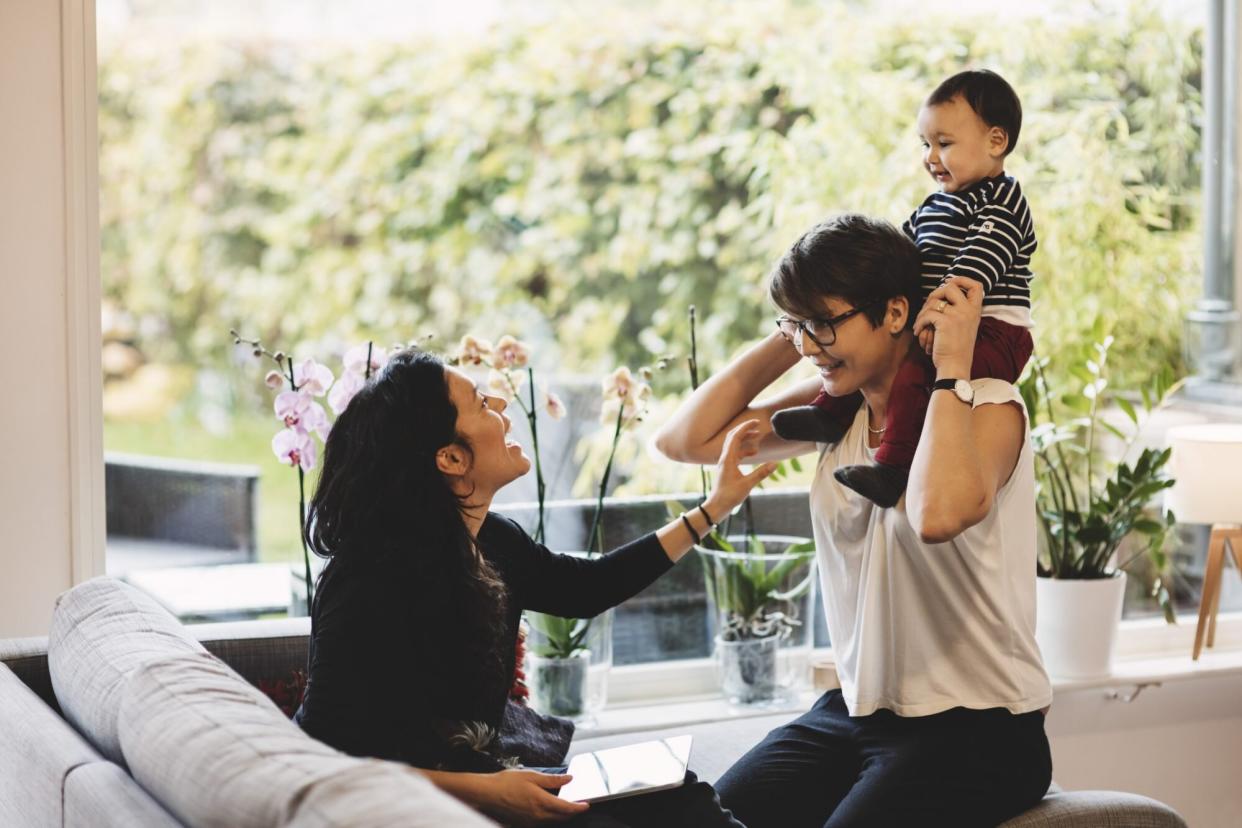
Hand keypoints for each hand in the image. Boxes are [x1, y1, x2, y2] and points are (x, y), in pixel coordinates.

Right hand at [470, 769, 588, 825]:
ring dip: (561, 814)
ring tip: (565, 805)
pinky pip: (542, 821)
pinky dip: (549, 816)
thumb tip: (569, 779)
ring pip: (552, 820)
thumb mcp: (532, 776)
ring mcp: (531, 820)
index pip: (566, 808)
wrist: (487, 793)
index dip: (578, 807)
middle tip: (578, 804)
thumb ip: (552, 780)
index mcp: (542, 802)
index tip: (586, 805)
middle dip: (572, 812)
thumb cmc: (507, 782)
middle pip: (561, 817)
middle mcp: (538, 815)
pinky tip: (547, 807)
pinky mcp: (524, 822)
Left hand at [705, 419, 778, 516]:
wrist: (717, 506)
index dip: (746, 427)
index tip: (757, 422)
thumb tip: (775, 463)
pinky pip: (735, 453)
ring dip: (745, 439)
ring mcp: (725, 462)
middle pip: (732, 437)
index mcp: (728, 459)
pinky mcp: (727, 467)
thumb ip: (761, 473)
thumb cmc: (729, 496)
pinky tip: (754, 453)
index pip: (735, 436)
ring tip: (758, 437)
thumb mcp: (747, 485)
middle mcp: (725, 458)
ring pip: (734, 444)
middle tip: (757, 426)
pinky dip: (744, 450)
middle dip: (745, 430)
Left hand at [913, 276, 980, 375]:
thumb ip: (957, 310)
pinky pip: (927, 314)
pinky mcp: (946, 322)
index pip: (976, 286)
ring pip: (934, 301)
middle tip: (928, 308)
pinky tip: (919, 332)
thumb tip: (940, 292)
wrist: (955, 366)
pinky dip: (920, 323)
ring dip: (923, 312)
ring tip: (921, 325)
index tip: (948, 283)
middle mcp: (969, 310)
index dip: (961, 280)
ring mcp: (958, 315)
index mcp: (975, 311)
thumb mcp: (963, 326)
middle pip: (950, 286)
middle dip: (934, 294)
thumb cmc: (955, 349)